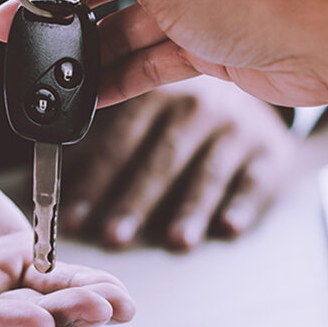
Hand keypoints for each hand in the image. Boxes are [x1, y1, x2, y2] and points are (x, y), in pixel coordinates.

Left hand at [61, 77, 295, 250]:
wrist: (260, 85)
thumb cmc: (191, 108)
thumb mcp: (155, 104)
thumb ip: (115, 131)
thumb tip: (57, 165)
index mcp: (158, 95)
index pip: (120, 142)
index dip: (96, 182)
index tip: (76, 218)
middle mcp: (199, 108)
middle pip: (160, 161)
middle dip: (135, 201)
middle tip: (114, 236)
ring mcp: (238, 129)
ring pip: (208, 173)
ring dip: (190, 209)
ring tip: (174, 241)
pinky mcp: (271, 152)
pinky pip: (256, 181)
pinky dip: (244, 205)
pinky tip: (228, 228)